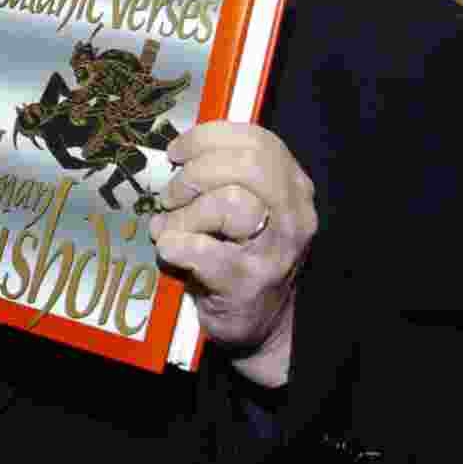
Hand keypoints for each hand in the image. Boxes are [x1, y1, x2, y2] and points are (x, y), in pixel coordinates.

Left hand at [149, 121, 316, 386]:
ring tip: (169, 227)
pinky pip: (203, 251)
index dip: (208, 139)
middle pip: (248, 165)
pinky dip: (176, 245)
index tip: (176, 152)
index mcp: (291, 188)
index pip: (257, 141)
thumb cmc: (239, 254)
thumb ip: (223, 176)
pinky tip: (170, 250)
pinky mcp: (247, 284)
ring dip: (185, 213)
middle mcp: (293, 216)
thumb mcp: (245, 208)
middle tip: (172, 195)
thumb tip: (175, 155)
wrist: (259, 324)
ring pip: (232, 203)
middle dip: (197, 172)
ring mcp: (273, 252)